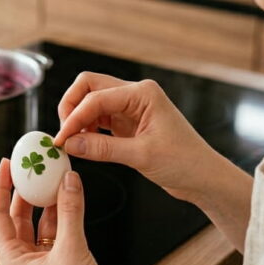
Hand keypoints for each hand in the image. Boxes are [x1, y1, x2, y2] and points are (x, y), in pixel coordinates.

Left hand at [0, 159, 118, 264]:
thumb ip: (70, 211)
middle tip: (34, 167)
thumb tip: (68, 181)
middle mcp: (21, 262)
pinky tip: (71, 200)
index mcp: (11, 260)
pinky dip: (62, 217)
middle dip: (26, 191)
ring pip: (39, 225)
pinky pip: (56, 235)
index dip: (1, 186)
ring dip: (48, 202)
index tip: (7, 164)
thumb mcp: (72, 250)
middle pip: (18, 217)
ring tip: (56, 178)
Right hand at [53, 72, 228, 204]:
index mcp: (143, 93)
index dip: (74, 118)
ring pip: (92, 101)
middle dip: (71, 108)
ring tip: (72, 142)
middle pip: (89, 87)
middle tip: (63, 134)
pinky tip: (83, 144)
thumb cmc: (184, 162)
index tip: (61, 139)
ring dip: (78, 118)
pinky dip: (87, 129)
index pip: (96, 97)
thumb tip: (70, 144)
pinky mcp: (128, 123)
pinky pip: (99, 118)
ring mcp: (132, 108)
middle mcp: (136, 94)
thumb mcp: (141, 156)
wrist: (203, 177)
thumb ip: (102, 149)